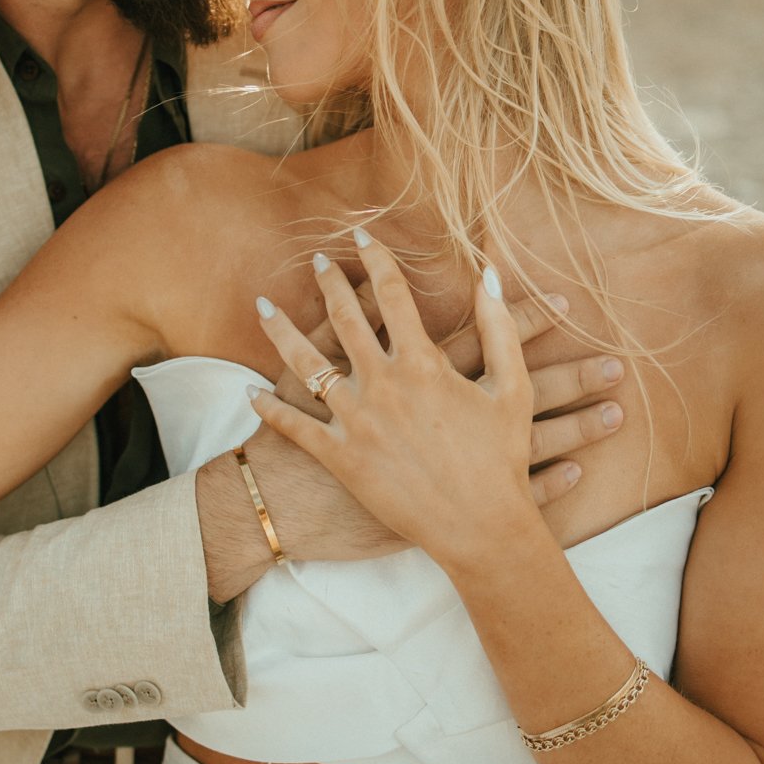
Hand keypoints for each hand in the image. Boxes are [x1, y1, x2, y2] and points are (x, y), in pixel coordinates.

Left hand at [252, 238, 578, 568]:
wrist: (481, 527)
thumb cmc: (501, 459)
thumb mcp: (512, 388)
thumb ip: (499, 327)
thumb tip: (489, 274)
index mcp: (422, 364)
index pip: (392, 295)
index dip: (376, 259)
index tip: (362, 236)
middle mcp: (382, 385)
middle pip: (344, 319)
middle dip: (328, 283)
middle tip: (317, 261)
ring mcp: (356, 422)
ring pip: (306, 365)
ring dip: (282, 332)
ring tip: (264, 306)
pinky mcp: (340, 459)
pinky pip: (295, 427)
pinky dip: (269, 408)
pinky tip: (250, 391)